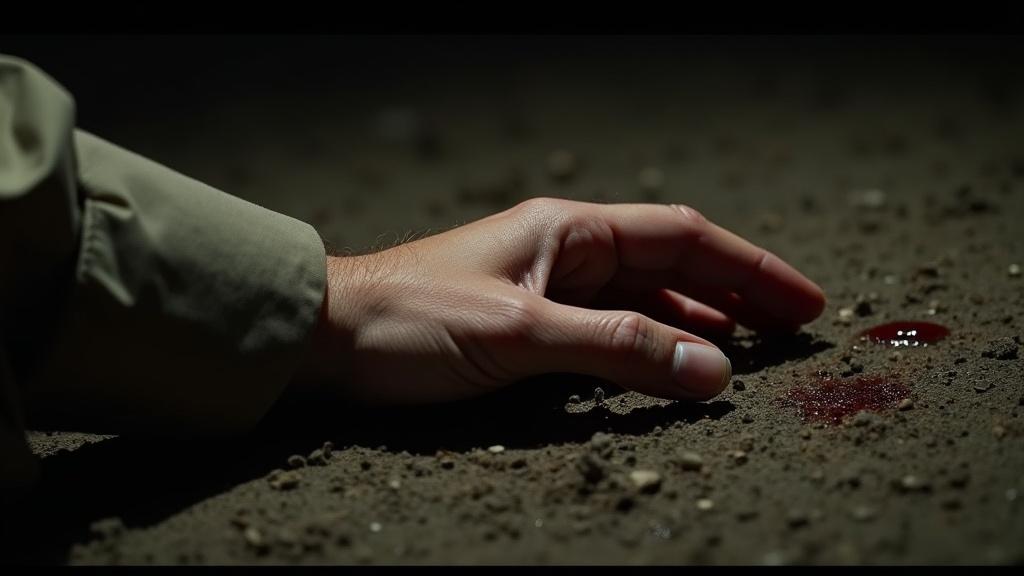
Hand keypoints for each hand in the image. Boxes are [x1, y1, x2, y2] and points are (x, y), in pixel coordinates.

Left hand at [297, 198, 825, 404]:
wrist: (326, 337)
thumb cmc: (412, 320)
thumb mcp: (522, 335)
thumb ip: (618, 349)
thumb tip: (712, 372)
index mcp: (568, 231)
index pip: (682, 237)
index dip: (749, 269)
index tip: (802, 302)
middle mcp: (562, 250)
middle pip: (670, 265)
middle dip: (734, 294)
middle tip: (792, 330)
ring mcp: (544, 285)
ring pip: (641, 296)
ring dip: (696, 320)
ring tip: (747, 350)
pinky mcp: (524, 322)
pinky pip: (605, 327)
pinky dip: (647, 343)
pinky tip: (668, 364)